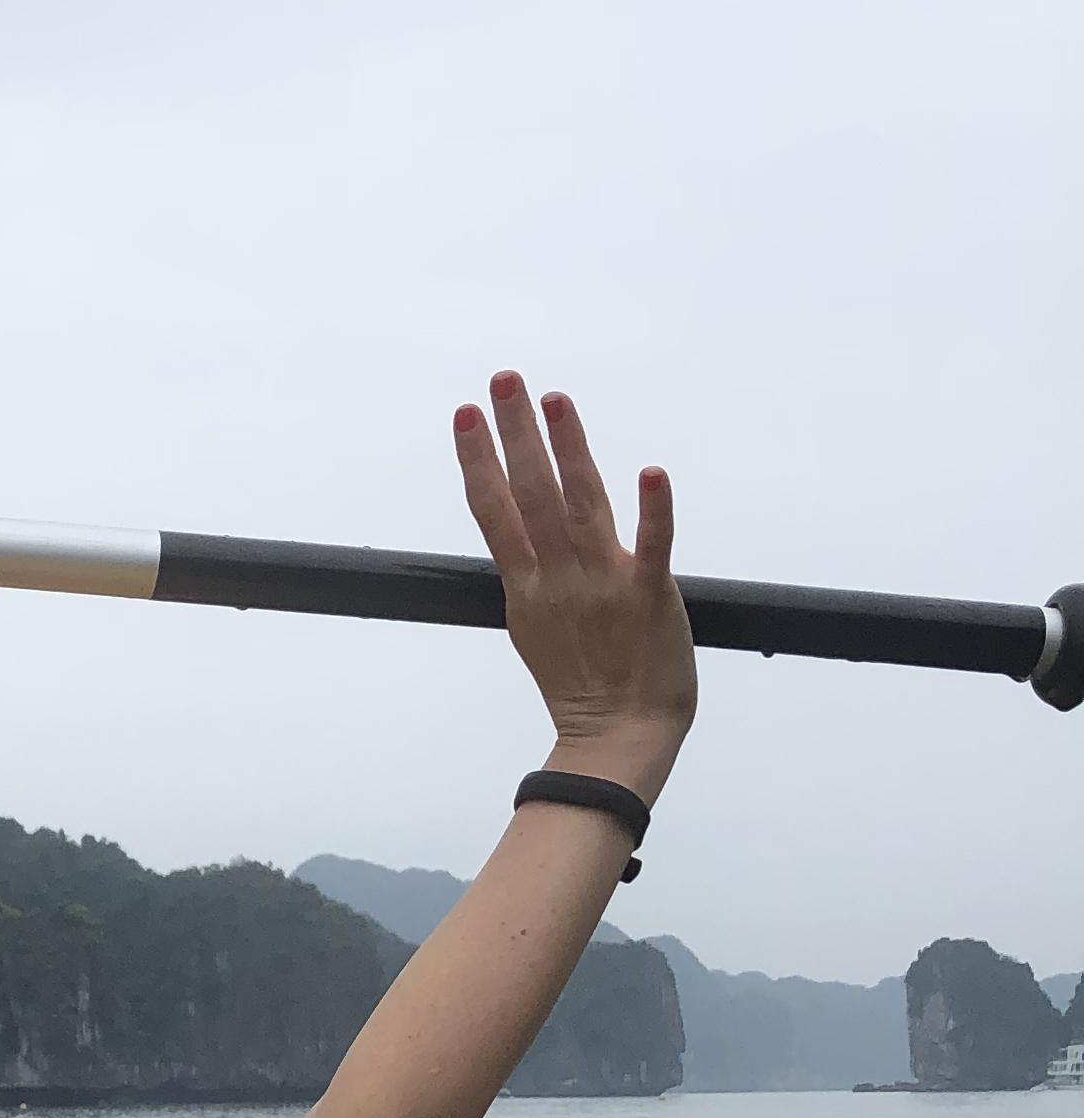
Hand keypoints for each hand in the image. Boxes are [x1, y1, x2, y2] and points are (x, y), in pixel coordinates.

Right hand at [454, 372, 695, 799]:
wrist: (617, 736)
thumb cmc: (583, 688)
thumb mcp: (537, 629)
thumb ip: (536, 577)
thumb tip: (523, 541)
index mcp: (528, 586)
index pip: (496, 512)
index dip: (480, 460)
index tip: (466, 415)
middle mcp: (558, 577)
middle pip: (530, 493)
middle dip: (514, 433)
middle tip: (502, 380)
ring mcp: (601, 585)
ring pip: (579, 503)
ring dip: (567, 447)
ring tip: (552, 398)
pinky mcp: (649, 597)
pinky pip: (651, 547)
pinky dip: (652, 511)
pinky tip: (650, 471)